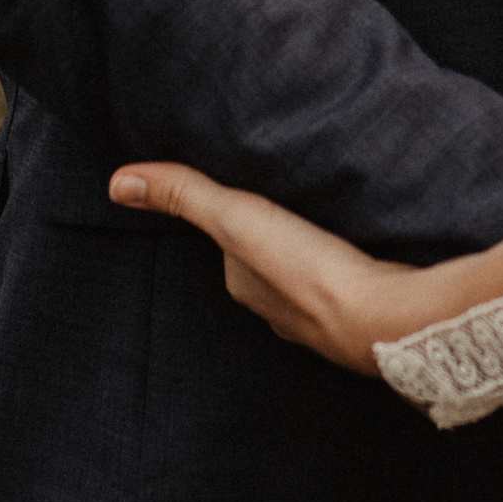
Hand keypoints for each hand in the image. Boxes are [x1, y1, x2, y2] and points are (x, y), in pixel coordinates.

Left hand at [111, 161, 427, 374]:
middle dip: (277, 234)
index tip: (245, 189)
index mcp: (244, 285)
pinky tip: (362, 244)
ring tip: (326, 214)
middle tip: (288, 196)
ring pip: (309, 272)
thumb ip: (185, 195)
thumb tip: (116, 182)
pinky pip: (349, 277)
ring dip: (314, 247)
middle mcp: (278, 306)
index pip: (229, 246)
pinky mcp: (365, 306)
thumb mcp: (236, 219)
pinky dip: (349, 260)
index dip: (234, 216)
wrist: (386, 318)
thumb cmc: (307, 272)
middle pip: (270, 260)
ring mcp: (323, 313)